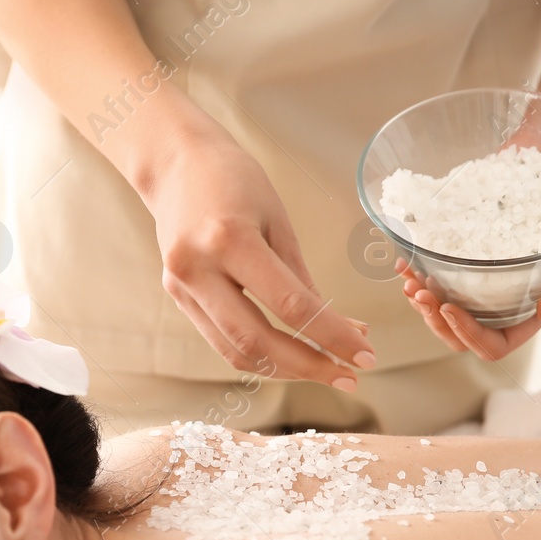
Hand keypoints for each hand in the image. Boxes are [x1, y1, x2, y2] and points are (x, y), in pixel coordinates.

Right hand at [144, 125, 374, 386]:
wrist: (175, 163)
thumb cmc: (234, 180)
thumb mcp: (277, 219)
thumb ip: (300, 278)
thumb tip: (338, 328)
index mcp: (229, 240)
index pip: (291, 305)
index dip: (332, 336)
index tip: (365, 354)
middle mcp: (198, 270)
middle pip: (257, 341)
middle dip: (309, 366)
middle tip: (350, 376)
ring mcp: (181, 287)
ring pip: (236, 352)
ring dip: (285, 369)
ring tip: (325, 370)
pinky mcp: (177, 297)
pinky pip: (221, 341)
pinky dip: (259, 355)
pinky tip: (290, 355)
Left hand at [399, 213, 540, 361]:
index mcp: (535, 310)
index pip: (497, 344)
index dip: (470, 336)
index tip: (449, 307)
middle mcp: (506, 300)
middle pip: (461, 333)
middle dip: (436, 320)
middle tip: (419, 292)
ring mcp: (485, 277)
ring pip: (444, 308)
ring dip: (421, 301)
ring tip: (409, 278)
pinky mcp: (470, 251)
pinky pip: (437, 273)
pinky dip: (418, 269)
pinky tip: (406, 258)